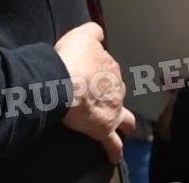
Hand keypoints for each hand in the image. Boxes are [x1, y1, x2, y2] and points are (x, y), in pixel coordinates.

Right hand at [55, 22, 135, 164]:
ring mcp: (112, 110)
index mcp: (110, 68)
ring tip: (121, 128)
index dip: (98, 71)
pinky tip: (113, 157)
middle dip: (114, 95)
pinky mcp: (103, 129)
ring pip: (125, 118)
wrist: (63, 80)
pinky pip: (112, 143)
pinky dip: (114, 151)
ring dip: (124, 123)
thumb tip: (98, 32)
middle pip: (119, 92)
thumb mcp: (81, 35)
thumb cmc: (70, 58)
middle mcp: (116, 89)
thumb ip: (93, 32)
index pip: (109, 69)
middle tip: (102, 99)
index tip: (89, 73)